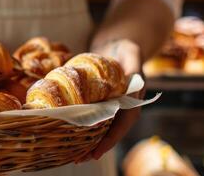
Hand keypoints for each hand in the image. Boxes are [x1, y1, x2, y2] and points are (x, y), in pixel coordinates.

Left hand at [78, 39, 143, 161]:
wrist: (118, 45)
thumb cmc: (126, 48)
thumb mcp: (131, 53)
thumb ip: (132, 65)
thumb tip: (129, 78)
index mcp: (133, 100)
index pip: (123, 123)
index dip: (110, 139)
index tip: (96, 152)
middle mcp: (124, 108)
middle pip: (111, 132)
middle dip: (95, 147)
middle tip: (79, 159)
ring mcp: (112, 108)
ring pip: (101, 130)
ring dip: (88, 143)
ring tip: (73, 156)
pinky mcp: (101, 105)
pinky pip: (93, 121)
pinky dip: (83, 131)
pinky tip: (70, 139)